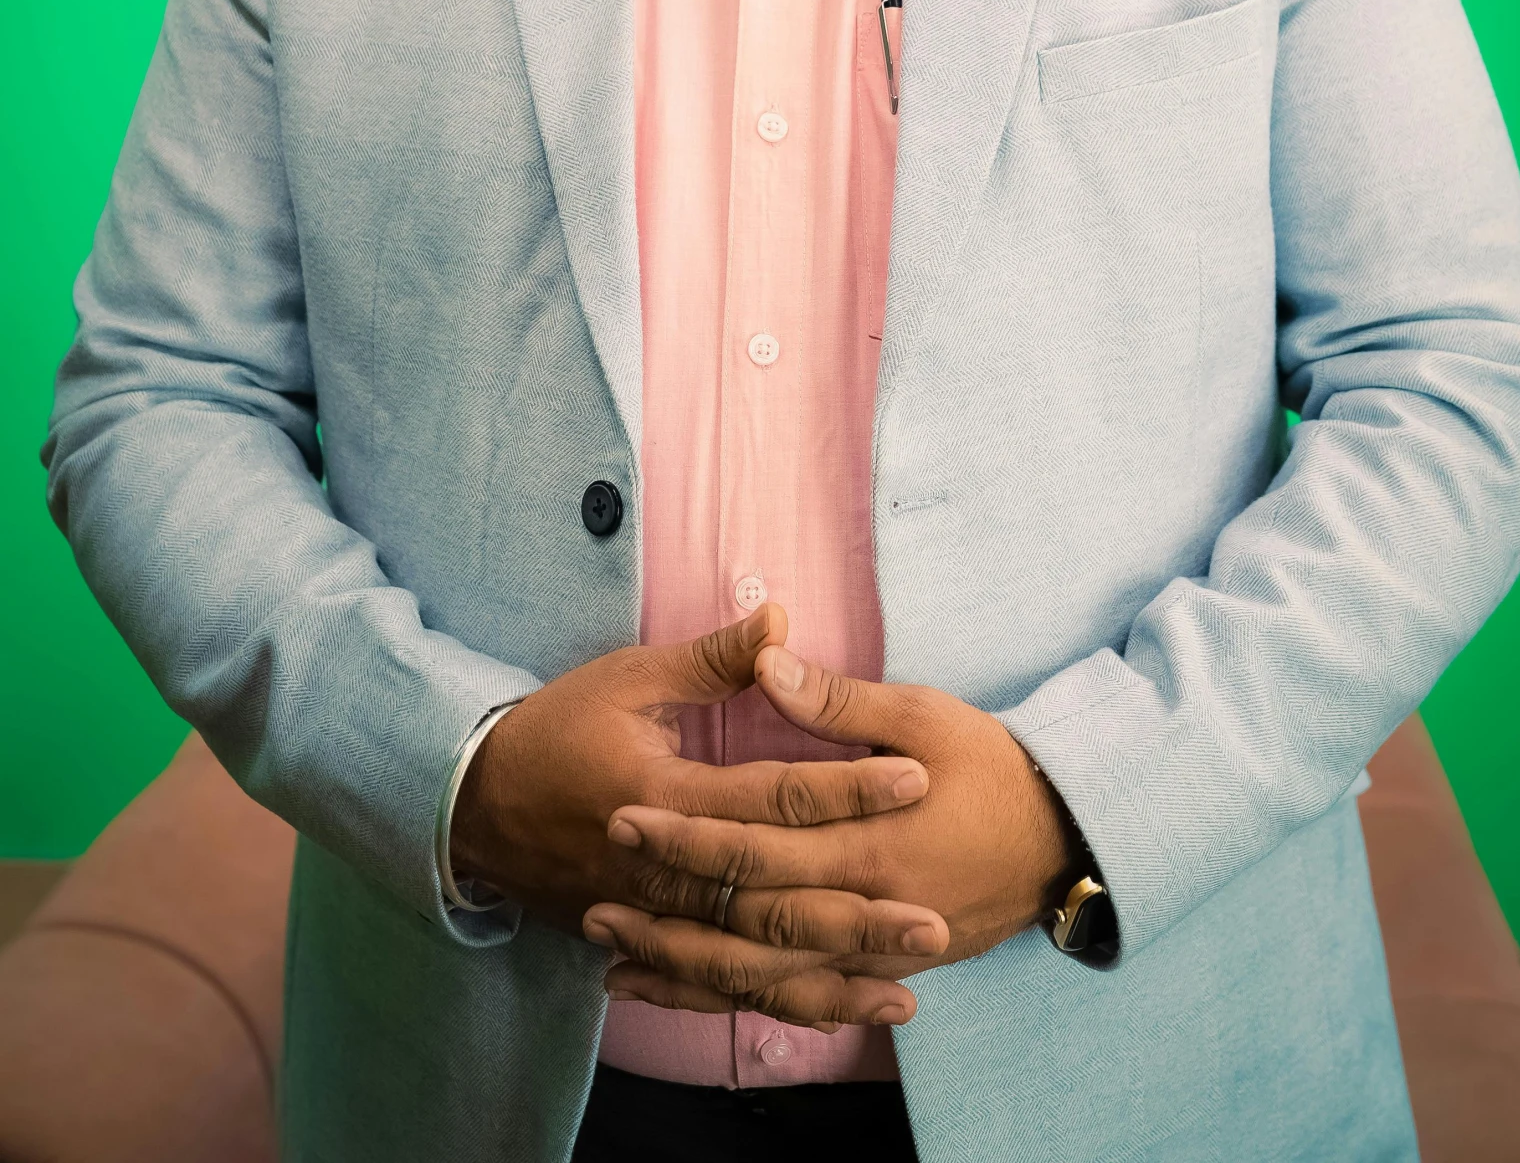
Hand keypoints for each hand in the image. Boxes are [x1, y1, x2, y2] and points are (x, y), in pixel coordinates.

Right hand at [450, 607, 941, 989]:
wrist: (473, 803)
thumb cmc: (557, 728)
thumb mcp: (629, 679)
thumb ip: (712, 659)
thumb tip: (781, 622)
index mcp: (665, 794)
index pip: (774, 794)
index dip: (848, 785)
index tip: (916, 777)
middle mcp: (664, 869)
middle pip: (775, 898)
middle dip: (858, 909)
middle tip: (935, 913)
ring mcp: (653, 917)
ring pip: (754, 961)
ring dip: (830, 974)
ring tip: (908, 985)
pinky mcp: (647, 941)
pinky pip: (721, 987)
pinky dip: (781, 1002)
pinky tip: (837, 1009)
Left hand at [583, 644, 1072, 1026]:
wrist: (1065, 838)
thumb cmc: (993, 765)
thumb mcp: (923, 714)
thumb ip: (839, 699)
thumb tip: (769, 657)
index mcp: (867, 837)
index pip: (754, 843)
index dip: (685, 835)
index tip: (621, 816)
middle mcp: (863, 905)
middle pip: (745, 922)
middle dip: (667, 915)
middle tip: (593, 902)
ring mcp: (872, 949)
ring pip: (763, 976)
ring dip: (687, 972)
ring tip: (613, 965)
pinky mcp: (882, 968)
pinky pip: (797, 997)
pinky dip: (736, 999)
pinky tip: (685, 995)